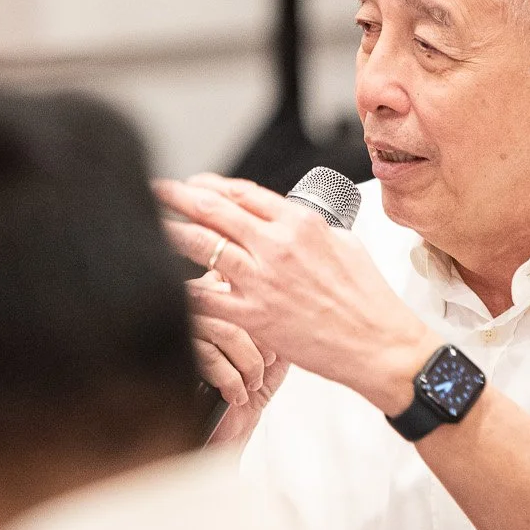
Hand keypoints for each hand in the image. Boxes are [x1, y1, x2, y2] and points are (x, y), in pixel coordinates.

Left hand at [154, 174, 438, 414]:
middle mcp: (277, 245)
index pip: (242, 191)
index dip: (210, 185)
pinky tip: (166, 282)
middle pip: (214, 209)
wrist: (377, 344)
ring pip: (202, 245)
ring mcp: (262, 280)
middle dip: (178, 197)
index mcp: (300, 222)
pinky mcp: (253, 316)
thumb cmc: (367, 299)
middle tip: (158, 191)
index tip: (193, 185)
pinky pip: (205, 298)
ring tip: (152, 225)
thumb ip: (308, 229)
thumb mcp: (344, 244)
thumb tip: (285, 223)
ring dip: (171, 232)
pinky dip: (182, 288)